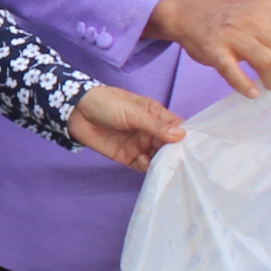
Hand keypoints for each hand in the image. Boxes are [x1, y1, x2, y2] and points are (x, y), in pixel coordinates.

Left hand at [68, 84, 185, 170]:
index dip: (185, 137)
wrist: (77, 112)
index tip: (194, 148)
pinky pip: (142, 165)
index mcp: (155, 115)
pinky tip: (145, 162)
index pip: (176, 127)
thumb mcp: (133, 112)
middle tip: (179, 161)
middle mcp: (150, 131)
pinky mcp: (127, 157)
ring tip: (163, 164)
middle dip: (174, 154)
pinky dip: (147, 167)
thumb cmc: (106, 103)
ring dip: (161, 162)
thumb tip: (181, 135)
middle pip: (169, 146)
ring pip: (157, 157)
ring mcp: (139, 144)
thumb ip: (155, 126)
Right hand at [143, 0, 270, 96]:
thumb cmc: (229, 17)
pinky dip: (245, 86)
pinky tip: (251, 93)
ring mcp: (234, 33)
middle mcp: (255, 19)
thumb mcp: (259, 13)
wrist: (188, 8)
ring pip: (268, 63)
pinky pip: (234, 72)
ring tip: (267, 86)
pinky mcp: (214, 48)